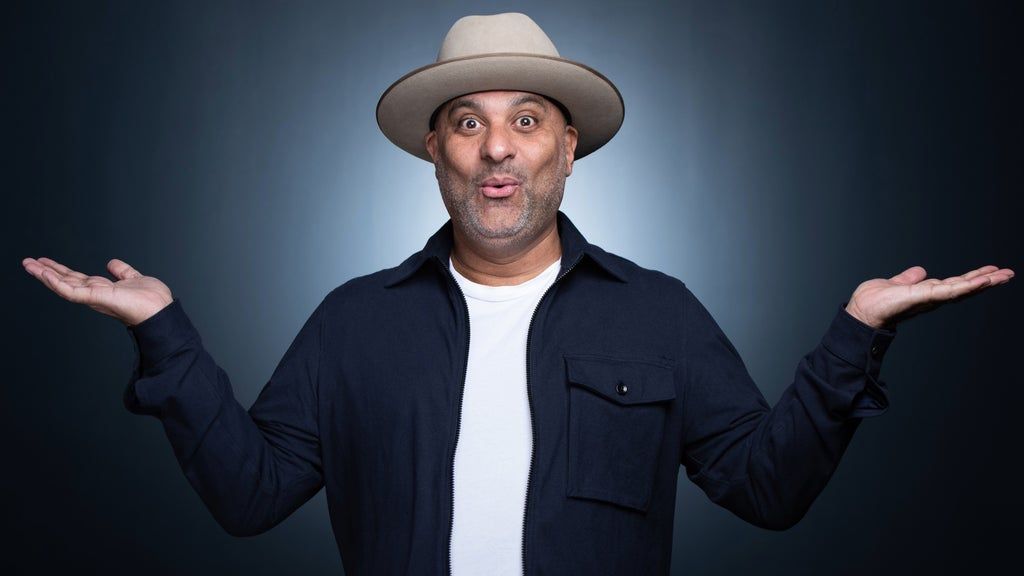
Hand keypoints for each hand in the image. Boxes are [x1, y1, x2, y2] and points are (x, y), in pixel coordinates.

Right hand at [22, 257, 173, 326]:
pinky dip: (56, 283)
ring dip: (45, 275)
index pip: (76, 278)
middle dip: (46, 271)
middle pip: (66, 281)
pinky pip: (71, 291)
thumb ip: (123, 272)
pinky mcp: (96, 298)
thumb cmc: (152, 300)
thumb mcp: (134, 279)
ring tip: (29, 265)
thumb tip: (111, 263)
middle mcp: (95, 294)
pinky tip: (44, 274)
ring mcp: (94, 297)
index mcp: (103, 289)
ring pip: (63, 285)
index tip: (45, 262)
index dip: (60, 270)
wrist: (161, 310)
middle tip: (28, 262)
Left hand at [844, 264, 1013, 329]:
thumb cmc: (873, 302)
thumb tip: (921, 271)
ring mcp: (928, 298)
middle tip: (1008, 273)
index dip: (973, 278)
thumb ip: (908, 279)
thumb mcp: (895, 284)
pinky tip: (980, 281)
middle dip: (987, 280)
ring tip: (1002, 276)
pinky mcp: (922, 297)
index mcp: (927, 293)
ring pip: (961, 289)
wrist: (860, 312)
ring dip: (983, 282)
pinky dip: (965, 286)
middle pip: (964, 287)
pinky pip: (948, 291)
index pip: (955, 284)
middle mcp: (931, 297)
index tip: (991, 272)